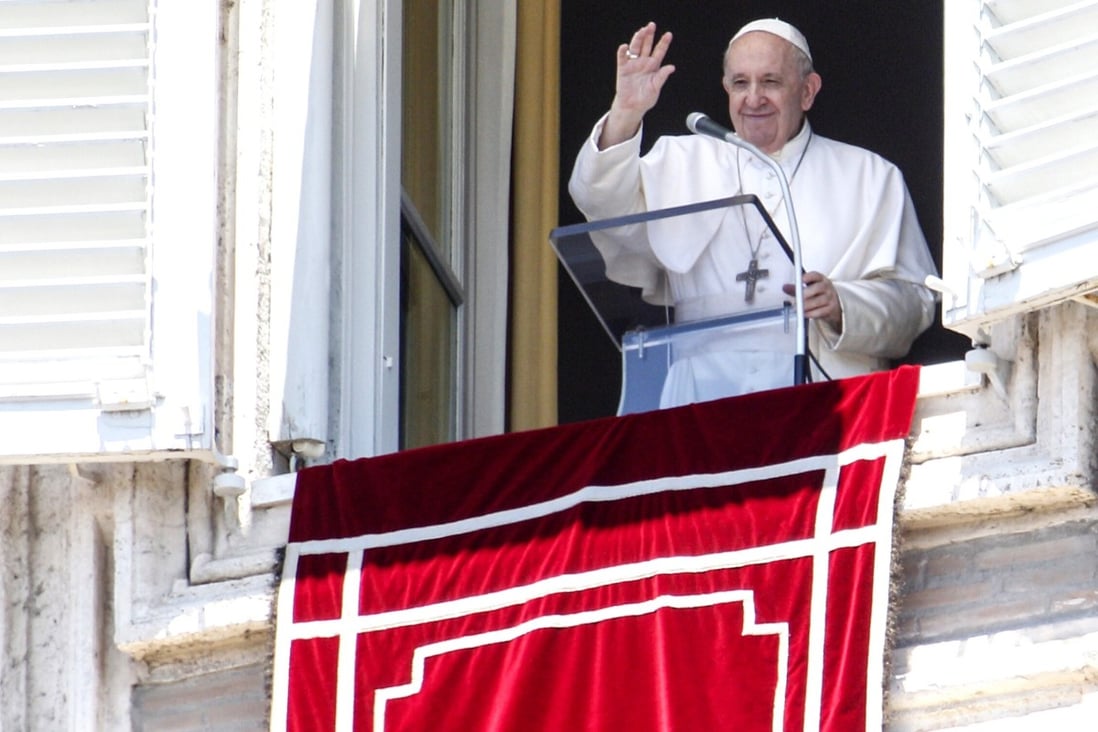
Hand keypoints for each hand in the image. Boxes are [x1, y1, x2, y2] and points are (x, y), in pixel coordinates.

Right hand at [598, 22, 675, 147]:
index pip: (659, 51)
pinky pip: (622, 58)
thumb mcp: (656, 88)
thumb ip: (662, 77)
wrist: (632, 107)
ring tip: (641, 31)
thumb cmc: (645, 98)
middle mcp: (643, 62)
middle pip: (646, 46)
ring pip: (635, 48)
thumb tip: (671, 67)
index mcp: (653, 66)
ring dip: (637, 39)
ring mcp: (633, 64)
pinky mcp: (623, 69)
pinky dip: (623, 52)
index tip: (668, 34)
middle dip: (649, 35)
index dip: (664, 43)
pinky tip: (625, 46)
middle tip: (652, 25)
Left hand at [783, 272, 841, 330]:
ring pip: (818, 301)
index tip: (800, 280)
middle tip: (797, 298)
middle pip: (817, 288)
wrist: (834, 306)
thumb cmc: (819, 295)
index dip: (808, 277)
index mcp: (821, 279)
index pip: (815, 275)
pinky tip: (804, 314)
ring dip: (806, 305)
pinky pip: (820, 311)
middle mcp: (826, 287)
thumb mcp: (809, 288)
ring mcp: (830, 298)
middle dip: (806, 293)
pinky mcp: (830, 309)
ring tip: (798, 308)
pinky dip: (811, 313)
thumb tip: (785, 287)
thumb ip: (796, 288)